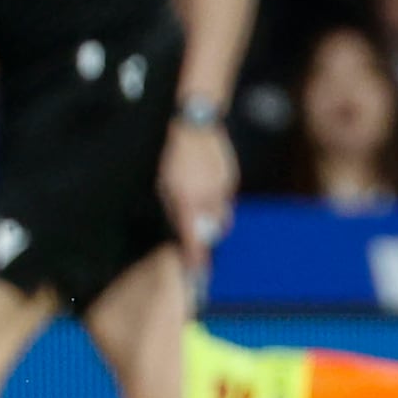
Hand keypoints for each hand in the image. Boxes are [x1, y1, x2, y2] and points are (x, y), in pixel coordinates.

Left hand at [157, 115, 240, 254]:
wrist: (196, 128)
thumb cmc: (174, 157)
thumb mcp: (165, 185)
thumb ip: (175, 210)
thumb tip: (183, 229)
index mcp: (189, 201)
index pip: (195, 238)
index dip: (196, 257)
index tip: (196, 270)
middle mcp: (210, 198)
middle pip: (215, 230)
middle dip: (208, 237)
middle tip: (197, 239)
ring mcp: (224, 188)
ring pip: (222, 215)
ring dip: (213, 219)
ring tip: (200, 208)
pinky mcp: (231, 179)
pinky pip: (226, 199)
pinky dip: (218, 201)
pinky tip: (207, 190)